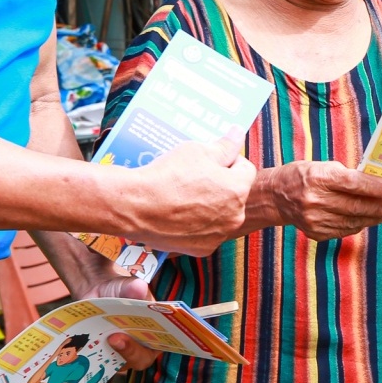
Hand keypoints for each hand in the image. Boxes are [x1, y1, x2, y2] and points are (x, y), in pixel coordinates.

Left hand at [74, 272, 159, 370]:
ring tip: (102, 340)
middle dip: (130, 351)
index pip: (162, 344)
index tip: (146, 336)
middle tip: (115, 338)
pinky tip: (87, 345)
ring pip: (121, 364)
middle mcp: (143, 346)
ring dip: (111, 355)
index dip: (157, 344)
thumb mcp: (126, 286)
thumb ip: (133, 287)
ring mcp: (123, 354)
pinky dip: (95, 356)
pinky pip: (102, 363)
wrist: (97, 292)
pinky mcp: (106, 356)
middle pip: (141, 359)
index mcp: (157, 330)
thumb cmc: (120, 290)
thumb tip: (139, 288)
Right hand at [118, 140, 255, 257]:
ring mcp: (218, 235)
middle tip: (195, 178)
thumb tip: (238, 133)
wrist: (136, 206)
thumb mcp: (198, 150)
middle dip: (220, 185)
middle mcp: (234, 216)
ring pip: (220, 215)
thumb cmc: (168, 175)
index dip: (228, 161)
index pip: (245, 169)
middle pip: (234, 194)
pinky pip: (205, 233)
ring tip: (184, 196)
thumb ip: (225, 145)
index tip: (210, 161)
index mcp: (238, 190)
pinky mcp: (201, 249)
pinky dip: (196, 225)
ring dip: (210, 206)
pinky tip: (179, 214)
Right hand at [269, 161, 381, 240]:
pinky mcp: (316, 233)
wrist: (276, 197)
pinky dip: (359, 224)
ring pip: (353, 221)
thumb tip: (377, 185)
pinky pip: (344, 230)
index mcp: (317, 177)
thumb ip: (348, 176)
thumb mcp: (323, 167)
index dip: (374, 187)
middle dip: (380, 207)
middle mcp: (315, 200)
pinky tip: (369, 219)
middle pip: (355, 206)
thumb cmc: (304, 176)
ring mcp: (314, 219)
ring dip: (374, 218)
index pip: (352, 183)